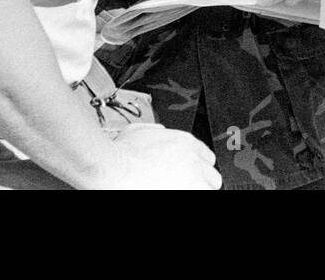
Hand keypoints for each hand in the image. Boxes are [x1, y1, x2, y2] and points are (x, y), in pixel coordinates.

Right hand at [100, 124, 220, 189]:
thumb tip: (160, 132)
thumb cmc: (121, 152)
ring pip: (209, 187)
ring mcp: (193, 178)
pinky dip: (191, 192)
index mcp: (185, 142)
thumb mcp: (138, 130)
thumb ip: (155, 131)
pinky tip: (175, 190)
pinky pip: (200, 193)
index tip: (188, 175)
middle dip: (201, 182)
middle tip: (185, 186)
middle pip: (212, 175)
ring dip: (198, 188)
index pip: (206, 158)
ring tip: (181, 189)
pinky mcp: (189, 191)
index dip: (197, 168)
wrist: (113, 168)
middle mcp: (193, 159)